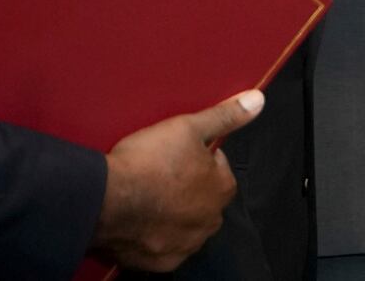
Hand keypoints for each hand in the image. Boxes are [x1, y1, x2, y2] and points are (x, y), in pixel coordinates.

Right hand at [92, 89, 263, 271]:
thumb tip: (256, 101)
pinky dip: (154, 234)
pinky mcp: (162, 262)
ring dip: (173, 212)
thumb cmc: (148, 162)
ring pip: (185, 224)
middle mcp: (210, 222)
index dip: (197, 155)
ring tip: (147, 193)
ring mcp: (186, 245)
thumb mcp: (188, 127)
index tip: (177, 151)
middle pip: (203, 198)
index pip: (218, 167)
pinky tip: (140, 218)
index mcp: (222, 189)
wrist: (108, 198)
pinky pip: (164, 246)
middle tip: (160, 171)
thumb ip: (225, 116)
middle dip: (188, 187)